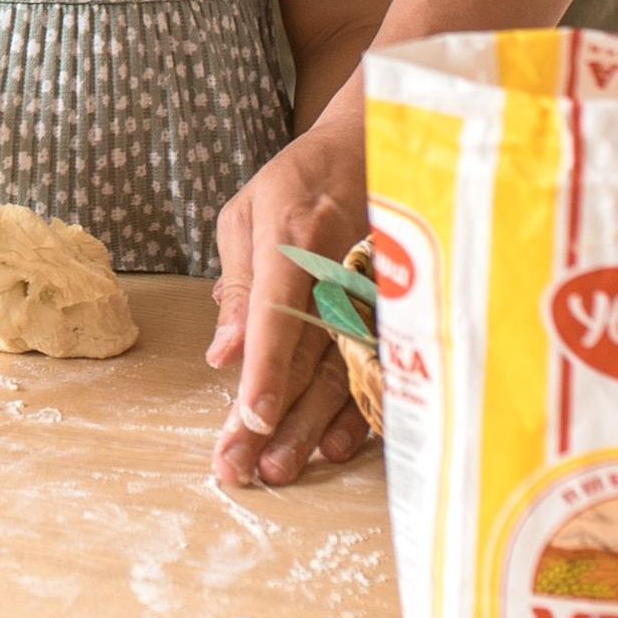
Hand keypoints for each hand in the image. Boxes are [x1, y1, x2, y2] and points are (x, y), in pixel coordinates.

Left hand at [209, 115, 370, 487]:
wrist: (376, 148)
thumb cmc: (300, 180)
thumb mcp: (248, 213)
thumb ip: (238, 284)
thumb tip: (223, 355)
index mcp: (296, 240)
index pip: (278, 316)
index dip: (265, 372)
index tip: (247, 419)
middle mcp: (340, 273)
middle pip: (306, 362)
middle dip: (273, 422)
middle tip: (242, 469)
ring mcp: (374, 297)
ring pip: (342, 377)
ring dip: (310, 430)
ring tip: (278, 469)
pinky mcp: (395, 314)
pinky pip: (376, 371)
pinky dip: (356, 415)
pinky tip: (335, 448)